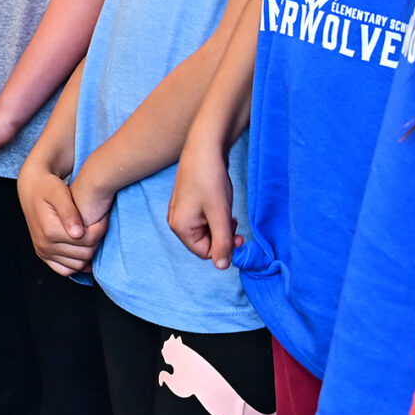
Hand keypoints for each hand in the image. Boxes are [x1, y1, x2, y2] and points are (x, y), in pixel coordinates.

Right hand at [18, 154, 102, 275]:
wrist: (31, 188)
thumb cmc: (47, 187)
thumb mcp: (59, 192)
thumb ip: (69, 212)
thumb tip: (78, 234)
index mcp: (49, 230)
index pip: (87, 240)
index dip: (100, 229)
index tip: (104, 217)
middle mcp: (44, 245)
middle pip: (84, 254)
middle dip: (97, 240)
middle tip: (99, 224)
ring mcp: (43, 252)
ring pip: (77, 265)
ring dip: (89, 252)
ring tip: (91, 234)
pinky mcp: (44, 255)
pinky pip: (65, 270)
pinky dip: (77, 264)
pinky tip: (83, 249)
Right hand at [166, 134, 240, 266]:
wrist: (205, 148)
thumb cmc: (210, 180)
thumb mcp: (220, 215)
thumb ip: (222, 243)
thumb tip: (223, 267)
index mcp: (180, 227)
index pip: (205, 252)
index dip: (223, 247)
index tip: (238, 237)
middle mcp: (176, 221)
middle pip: (204, 241)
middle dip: (222, 235)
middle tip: (234, 223)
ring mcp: (181, 210)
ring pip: (206, 229)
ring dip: (220, 225)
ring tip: (227, 210)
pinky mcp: (188, 201)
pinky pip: (203, 218)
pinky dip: (215, 215)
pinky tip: (221, 203)